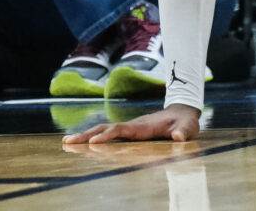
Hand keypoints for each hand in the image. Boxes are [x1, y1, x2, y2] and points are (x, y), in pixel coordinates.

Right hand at [61, 104, 200, 144]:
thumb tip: (178, 137)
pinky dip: (94, 137)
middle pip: (106, 128)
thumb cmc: (185, 123)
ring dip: (86, 136)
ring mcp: (130, 127)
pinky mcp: (129, 131)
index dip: (108, 135)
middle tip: (68, 142)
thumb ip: (183, 132)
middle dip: (88, 135)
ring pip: (104, 129)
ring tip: (67, 142)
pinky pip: (108, 134)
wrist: (182, 112)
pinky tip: (83, 143)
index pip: (121, 130)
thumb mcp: (188, 128)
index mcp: (143, 127)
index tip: (94, 142)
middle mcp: (133, 125)